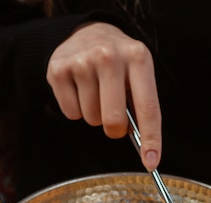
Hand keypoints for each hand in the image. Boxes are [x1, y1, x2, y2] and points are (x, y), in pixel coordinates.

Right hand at [47, 22, 161, 170]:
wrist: (87, 32)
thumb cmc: (118, 63)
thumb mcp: (137, 73)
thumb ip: (141, 105)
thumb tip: (145, 149)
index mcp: (138, 58)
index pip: (148, 107)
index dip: (150, 139)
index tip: (151, 163)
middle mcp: (110, 56)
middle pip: (113, 120)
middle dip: (114, 129)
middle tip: (113, 118)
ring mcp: (82, 61)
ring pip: (91, 119)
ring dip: (94, 115)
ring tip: (96, 92)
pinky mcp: (59, 69)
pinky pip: (71, 114)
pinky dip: (76, 110)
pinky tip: (80, 90)